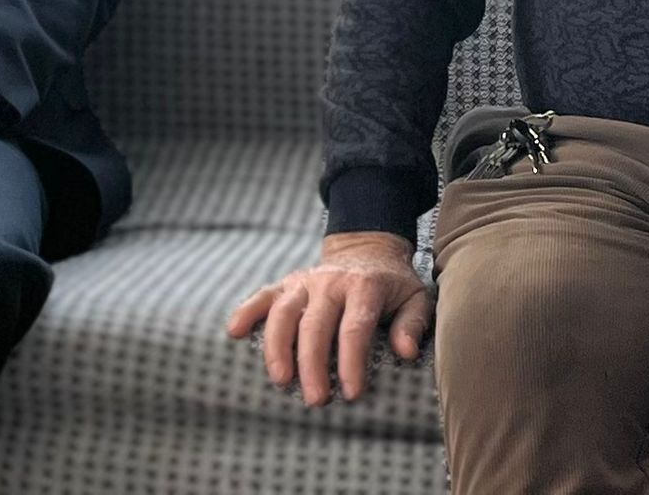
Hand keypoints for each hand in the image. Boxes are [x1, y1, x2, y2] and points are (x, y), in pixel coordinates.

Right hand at [226, 231, 430, 406]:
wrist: (368, 249)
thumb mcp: (415, 298)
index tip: (351, 393)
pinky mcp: (287, 283)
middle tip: (315, 400)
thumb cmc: (393, 285)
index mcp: (364, 286)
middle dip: (313, 364)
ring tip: (280, 379)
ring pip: (284, 312)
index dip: (352, 361)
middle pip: (316, 324)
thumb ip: (412, 324)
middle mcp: (331, 281)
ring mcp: (305, 281)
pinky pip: (262, 295)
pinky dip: (246, 311)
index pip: (355, 327)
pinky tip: (233, 331)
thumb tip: (405, 351)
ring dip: (278, 346)